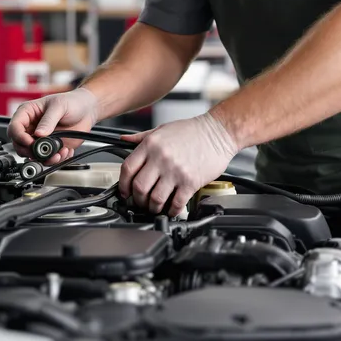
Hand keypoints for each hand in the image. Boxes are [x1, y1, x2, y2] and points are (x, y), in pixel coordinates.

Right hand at [7, 87, 100, 164]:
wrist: (87, 110)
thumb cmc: (72, 102)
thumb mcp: (59, 106)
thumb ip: (49, 120)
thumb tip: (39, 134)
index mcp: (28, 113)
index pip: (14, 128)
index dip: (20, 137)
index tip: (31, 143)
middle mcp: (31, 127)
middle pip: (19, 145)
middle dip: (31, 152)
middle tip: (44, 151)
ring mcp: (40, 139)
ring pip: (32, 155)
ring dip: (45, 158)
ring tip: (59, 153)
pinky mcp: (51, 148)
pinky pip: (47, 159)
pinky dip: (56, 159)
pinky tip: (66, 151)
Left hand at [119, 112, 239, 215]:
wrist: (218, 132)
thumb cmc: (191, 131)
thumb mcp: (162, 129)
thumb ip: (141, 137)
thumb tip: (124, 140)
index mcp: (151, 145)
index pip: (127, 169)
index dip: (122, 185)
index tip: (125, 191)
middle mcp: (161, 158)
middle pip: (139, 187)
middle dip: (137, 199)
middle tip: (140, 202)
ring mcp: (175, 171)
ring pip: (155, 199)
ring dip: (152, 208)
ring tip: (154, 207)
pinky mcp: (190, 182)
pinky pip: (176, 203)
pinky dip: (171, 211)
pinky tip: (171, 209)